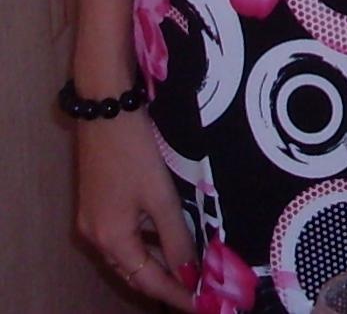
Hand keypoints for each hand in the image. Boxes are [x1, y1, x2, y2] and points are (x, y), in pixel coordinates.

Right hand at [76, 106, 197, 307]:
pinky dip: (144, 241)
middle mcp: (96, 236)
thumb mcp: (160, 195)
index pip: (149, 281)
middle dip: (165, 282)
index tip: (201, 305)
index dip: (176, 295)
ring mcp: (92, 219)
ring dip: (155, 261)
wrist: (105, 106)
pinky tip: (165, 235)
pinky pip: (121, 236)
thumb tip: (189, 274)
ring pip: (127, 255)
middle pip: (134, 272)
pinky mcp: (94, 202)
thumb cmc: (134, 149)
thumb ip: (176, 238)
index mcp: (112, 239)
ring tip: (187, 266)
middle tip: (197, 288)